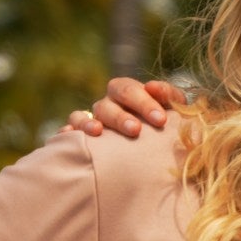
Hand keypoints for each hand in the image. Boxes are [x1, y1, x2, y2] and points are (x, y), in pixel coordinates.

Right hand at [62, 76, 182, 140]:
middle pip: (108, 103)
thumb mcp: (172, 110)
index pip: (131, 90)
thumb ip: (171, 98)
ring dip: (89, 122)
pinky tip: (69, 137)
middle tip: (135, 130)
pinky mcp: (78, 136)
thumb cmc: (163, 127)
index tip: (160, 120)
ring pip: (84, 115)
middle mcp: (107, 104)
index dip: (144, 102)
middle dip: (121, 116)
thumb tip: (154, 87)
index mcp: (128, 93)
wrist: (150, 152)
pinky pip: (68, 132)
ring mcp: (91, 119)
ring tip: (97, 132)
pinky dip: (67, 133)